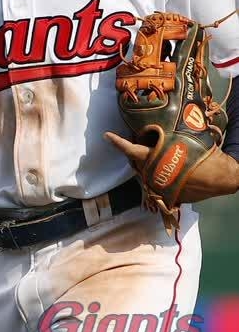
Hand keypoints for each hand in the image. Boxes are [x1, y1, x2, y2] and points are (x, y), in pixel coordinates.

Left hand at [104, 131, 238, 201]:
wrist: (223, 178)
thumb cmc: (205, 156)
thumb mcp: (184, 142)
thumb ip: (166, 142)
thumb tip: (154, 134)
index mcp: (158, 159)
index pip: (132, 150)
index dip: (119, 143)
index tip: (107, 136)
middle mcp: (155, 175)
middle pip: (137, 164)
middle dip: (134, 155)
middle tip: (135, 143)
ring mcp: (161, 188)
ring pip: (145, 176)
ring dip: (146, 167)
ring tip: (156, 157)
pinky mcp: (169, 197)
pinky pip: (157, 185)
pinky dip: (159, 177)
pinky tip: (167, 171)